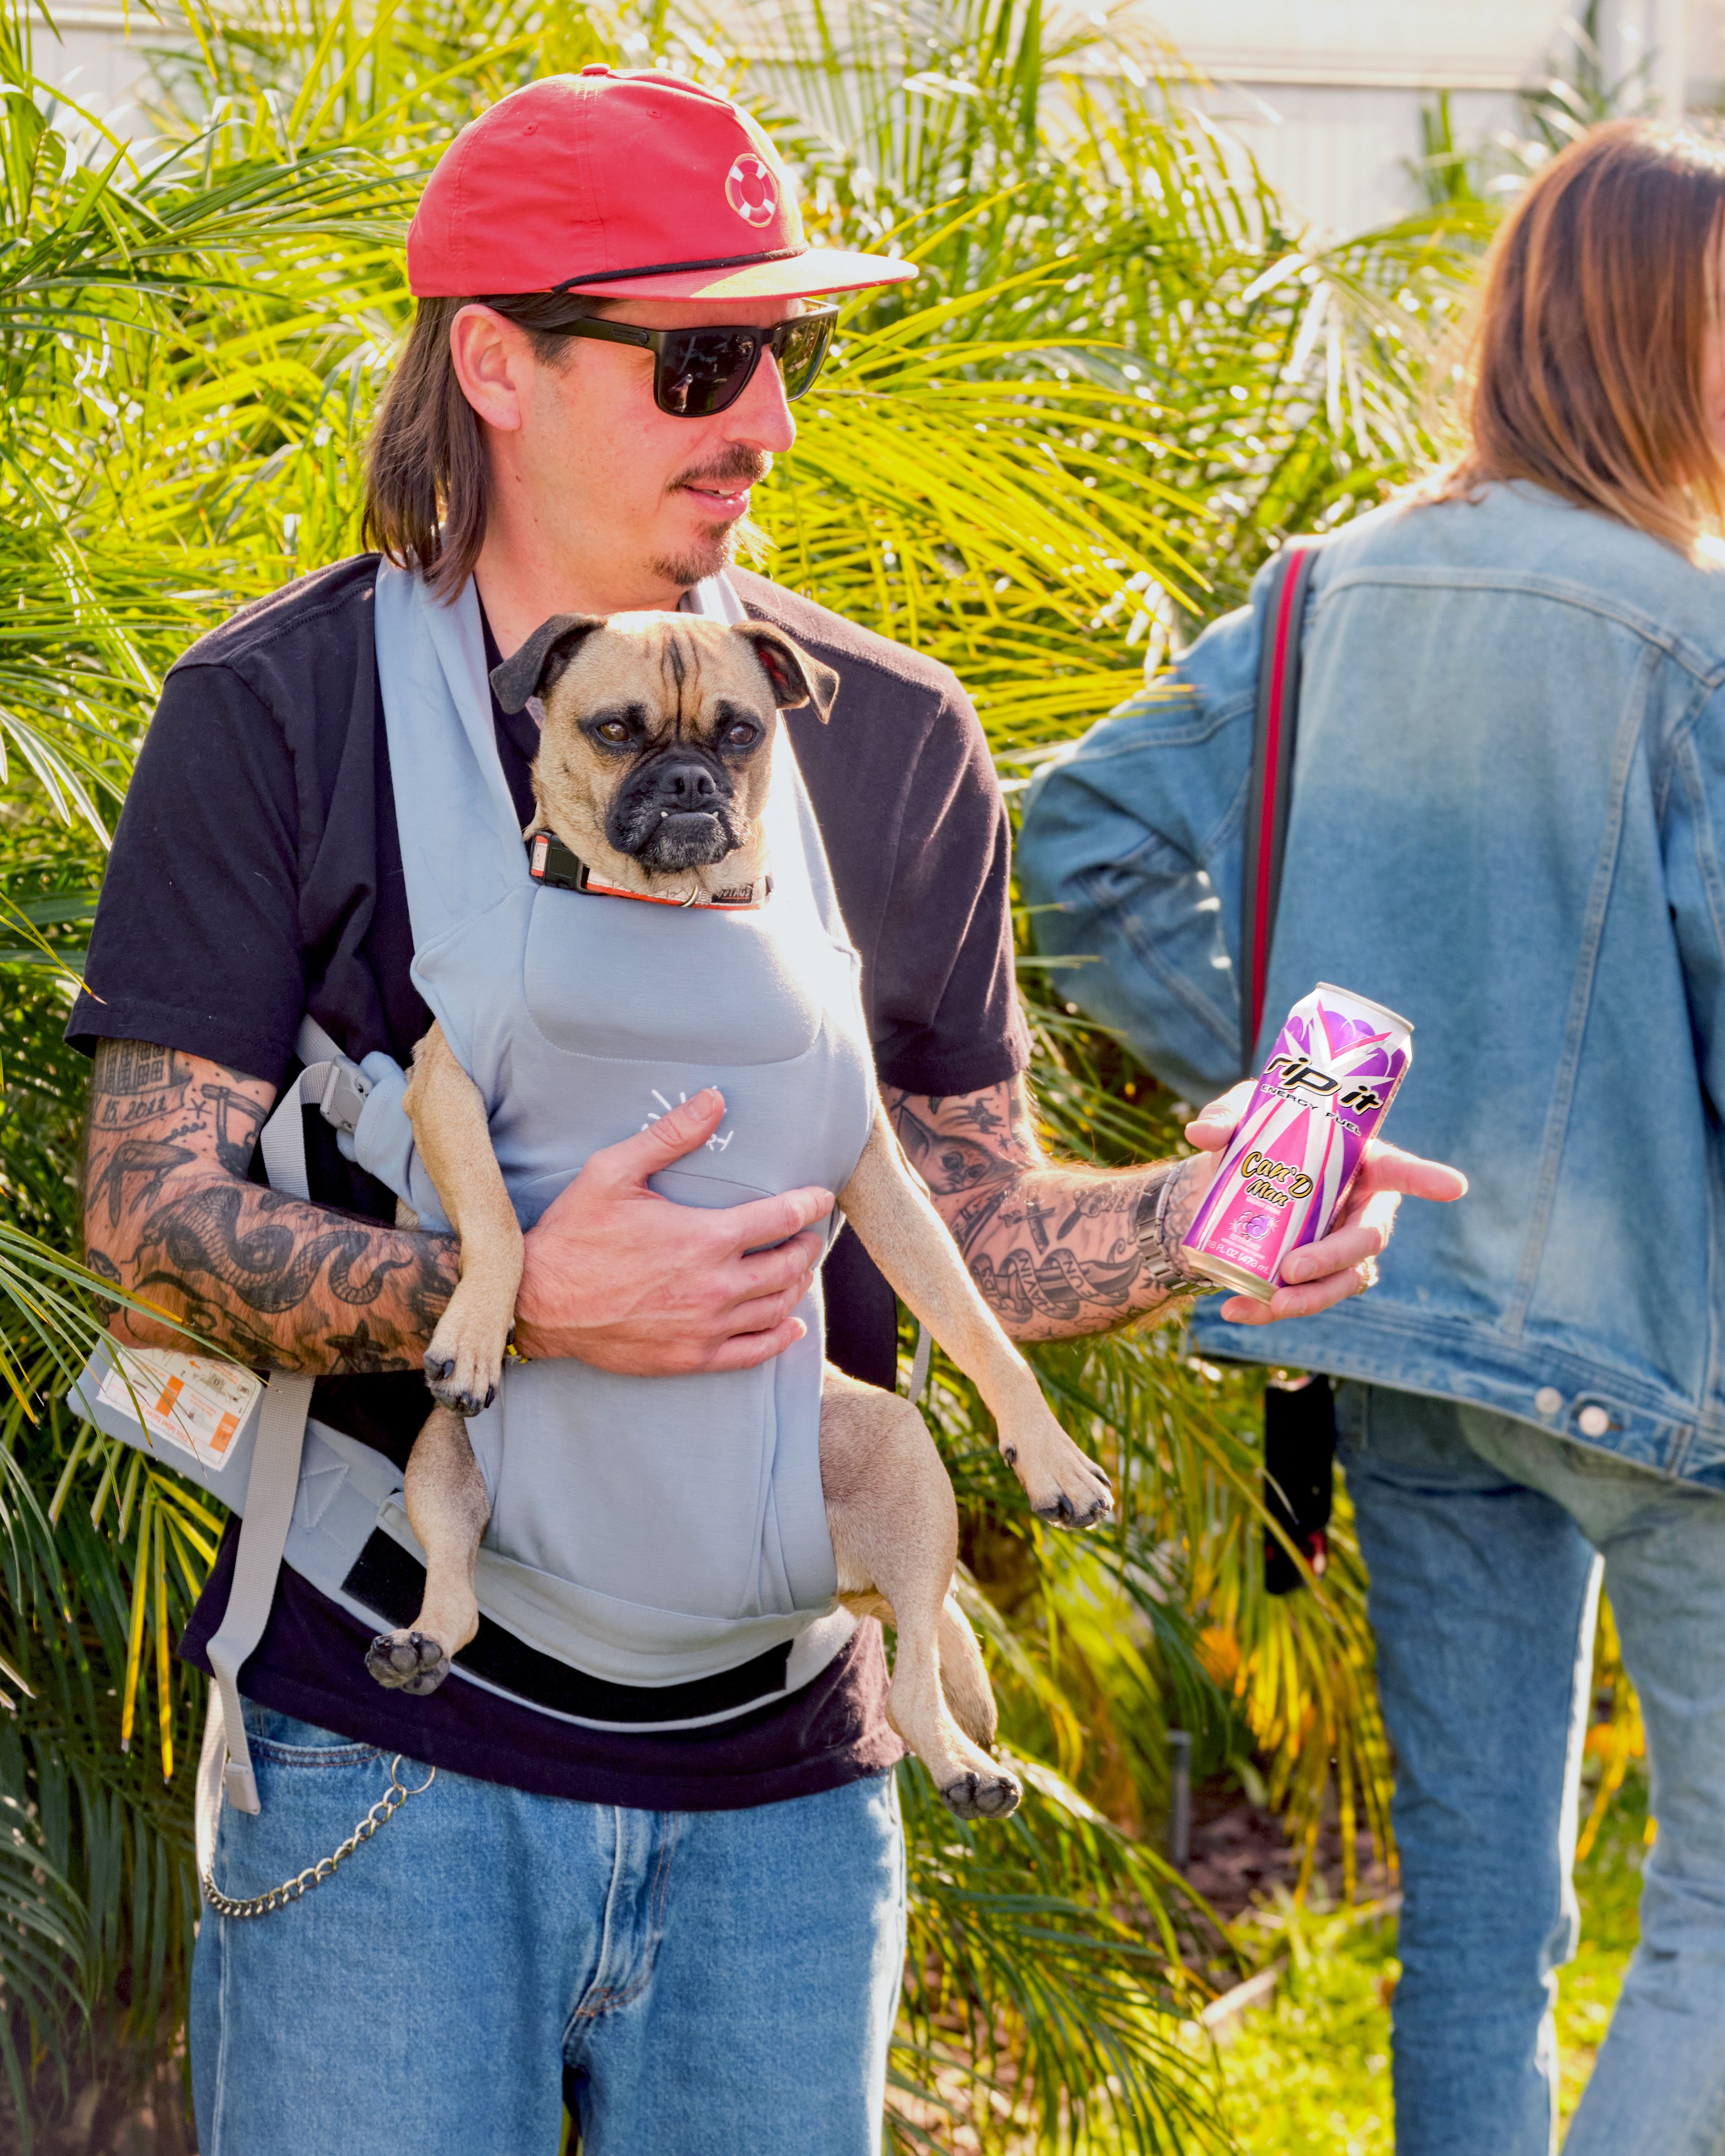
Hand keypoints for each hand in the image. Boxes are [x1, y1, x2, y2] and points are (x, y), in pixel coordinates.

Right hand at [513, 1088, 832, 1373]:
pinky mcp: (692, 1357)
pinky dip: (779, 1337)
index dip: (809, 1205)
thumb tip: (715, 1100)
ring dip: (796, 1286)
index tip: (821, 1198)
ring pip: (776, 1307)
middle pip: (787, 1266)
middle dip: (805, 1247)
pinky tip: (790, 1325)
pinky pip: (753, 1353)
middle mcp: (715, 1286)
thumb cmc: (574, 1234)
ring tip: (797, 1270)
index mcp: (705, 1238)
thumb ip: (669, 1136)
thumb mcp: (614, 1171)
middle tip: (808, 1235)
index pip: (780, 1218)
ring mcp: (706, 1327)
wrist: (537, 1301)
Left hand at [1180, 1082, 1467, 1326]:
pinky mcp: (1314, 1275)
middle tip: (1292, 1269)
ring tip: (1270, 1304)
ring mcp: (1340, 1246)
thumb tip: (1201, 1133)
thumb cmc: (1255, 1138)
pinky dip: (1269, 1309)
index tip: (1455, 1185)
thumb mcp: (1243, 1116)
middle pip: (1366, 1239)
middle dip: (1333, 1258)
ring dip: (1309, 1298)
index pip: (1399, 1169)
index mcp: (1361, 1160)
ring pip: (1343, 1281)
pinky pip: (1304, 1299)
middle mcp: (1359, 1207)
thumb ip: (1228, 1117)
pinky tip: (1236, 1311)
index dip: (1426, 1178)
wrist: (1224, 1183)